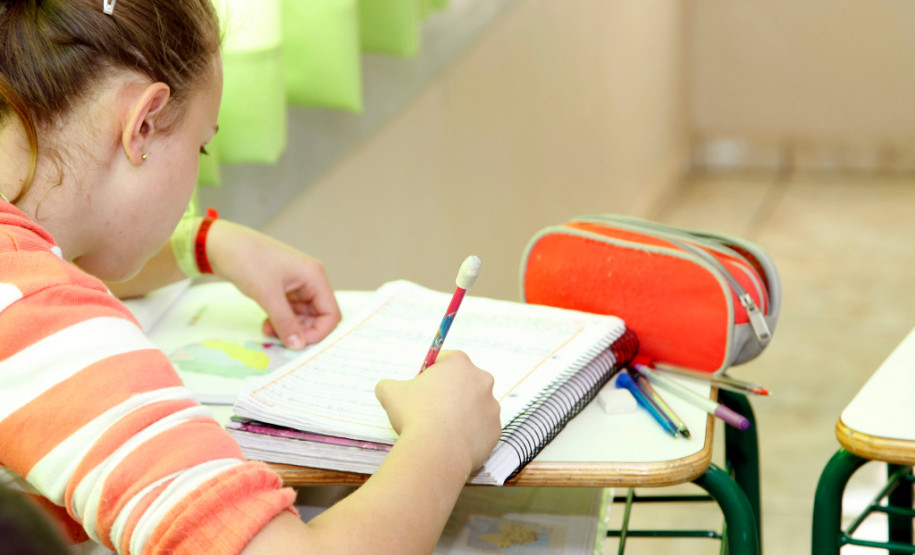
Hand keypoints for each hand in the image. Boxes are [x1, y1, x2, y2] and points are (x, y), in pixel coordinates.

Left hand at [204, 220, 340, 348]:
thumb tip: (298, 345)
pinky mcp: (283, 288)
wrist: (222, 244)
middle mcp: (310, 280)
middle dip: (301, 331)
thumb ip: (285, 322)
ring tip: (269, 331)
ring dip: (288, 327)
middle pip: (318, 316)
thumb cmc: (247, 260)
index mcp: (314, 277)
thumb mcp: (267, 294)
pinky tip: (266, 324)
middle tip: (281, 340)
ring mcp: (296, 284)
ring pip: (302, 316)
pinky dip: (280, 321)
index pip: (331, 313)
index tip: (298, 344)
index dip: (319, 332)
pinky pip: (289, 311)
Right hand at [374, 351, 500, 471]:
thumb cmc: (415, 415)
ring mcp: (492, 406)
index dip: (430, 373)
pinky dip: (468, 434)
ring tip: (440, 430)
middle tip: (429, 410)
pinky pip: (480, 430)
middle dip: (448, 393)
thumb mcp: (390, 393)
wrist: (437, 451)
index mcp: (459, 363)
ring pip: (474, 407)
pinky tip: (452, 442)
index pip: (445, 360)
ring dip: (460, 414)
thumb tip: (385, 387)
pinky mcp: (495, 430)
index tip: (421, 387)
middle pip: (463, 382)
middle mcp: (481, 380)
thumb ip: (389, 385)